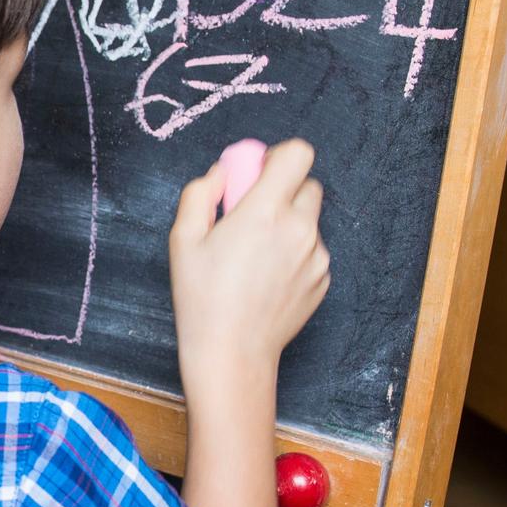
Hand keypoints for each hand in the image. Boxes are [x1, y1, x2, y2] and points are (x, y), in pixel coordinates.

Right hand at [169, 138, 328, 400]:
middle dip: (282, 190)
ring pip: (310, 220)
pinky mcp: (324, 279)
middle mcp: (300, 229)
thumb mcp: (183, 240)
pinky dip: (294, 253)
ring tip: (254, 256)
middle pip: (307, 184)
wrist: (232, 352)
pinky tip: (266, 278)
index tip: (259, 172)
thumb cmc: (202, 297)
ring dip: (288, 224)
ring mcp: (317, 256)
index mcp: (265, 212)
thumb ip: (201, 194)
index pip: (298, 155)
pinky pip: (312, 250)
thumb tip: (221, 173)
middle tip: (252, 214)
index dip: (279, 156)